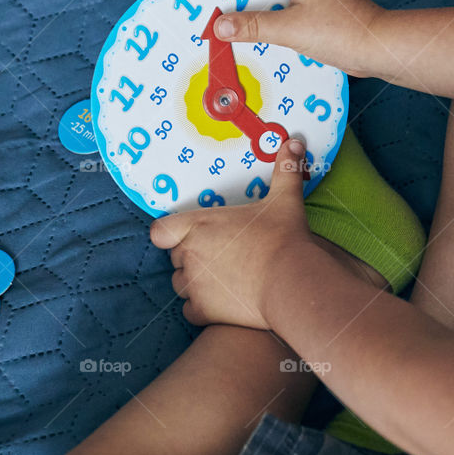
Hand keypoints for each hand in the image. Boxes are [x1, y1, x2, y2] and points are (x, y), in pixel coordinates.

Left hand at [150, 136, 313, 327]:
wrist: (291, 282)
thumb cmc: (283, 238)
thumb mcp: (284, 199)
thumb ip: (285, 170)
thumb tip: (294, 142)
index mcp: (197, 225)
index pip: (160, 231)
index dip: (170, 233)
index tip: (189, 234)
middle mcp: (188, 254)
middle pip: (174, 257)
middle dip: (190, 256)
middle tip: (219, 255)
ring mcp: (194, 285)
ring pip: (180, 285)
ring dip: (194, 282)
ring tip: (222, 279)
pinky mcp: (203, 311)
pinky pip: (190, 310)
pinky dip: (202, 309)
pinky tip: (222, 302)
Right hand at [212, 0, 383, 77]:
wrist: (380, 50)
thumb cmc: (340, 32)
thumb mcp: (289, 29)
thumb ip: (253, 26)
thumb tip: (220, 25)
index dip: (244, 0)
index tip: (226, 17)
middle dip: (259, 17)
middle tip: (238, 36)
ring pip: (287, 10)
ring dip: (275, 28)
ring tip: (260, 46)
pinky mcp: (332, 14)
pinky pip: (302, 20)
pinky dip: (291, 34)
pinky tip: (283, 50)